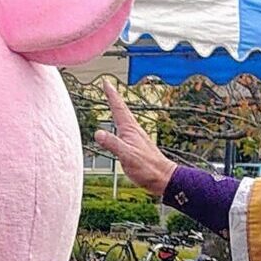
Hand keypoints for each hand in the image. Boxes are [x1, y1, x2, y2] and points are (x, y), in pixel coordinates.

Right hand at [93, 80, 177, 197]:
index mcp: (130, 130)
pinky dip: (118, 123)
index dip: (111, 95)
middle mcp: (132, 131)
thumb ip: (113, 144)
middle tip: (107, 87)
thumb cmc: (147, 168)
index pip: (118, 109)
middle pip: (121, 110)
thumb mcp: (127, 156)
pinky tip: (118, 127)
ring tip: (112, 102)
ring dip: (116, 109)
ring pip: (123, 119)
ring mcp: (134, 138)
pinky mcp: (135, 146)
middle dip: (113, 98)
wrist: (162, 177)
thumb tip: (98, 133)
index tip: (106, 83)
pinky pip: (123, 130)